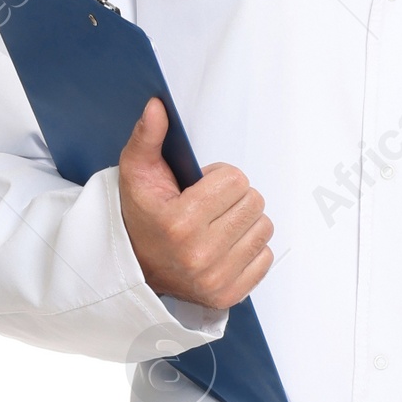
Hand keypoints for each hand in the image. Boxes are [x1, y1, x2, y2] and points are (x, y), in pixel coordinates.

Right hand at [117, 100, 272, 309]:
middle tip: (211, 207)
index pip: (235, 180)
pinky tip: (225, 247)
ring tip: (218, 225)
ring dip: (245, 222)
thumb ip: (147, 137)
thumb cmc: (141, 218)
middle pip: (254, 202)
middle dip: (235, 198)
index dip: (219, 178)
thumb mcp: (136, 173)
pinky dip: (250, 249)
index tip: (200, 189)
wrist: (135, 269)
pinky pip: (266, 257)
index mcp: (180, 222)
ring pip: (264, 228)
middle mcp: (200, 254)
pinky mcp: (229, 294)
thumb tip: (158, 106)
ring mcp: (216, 278)